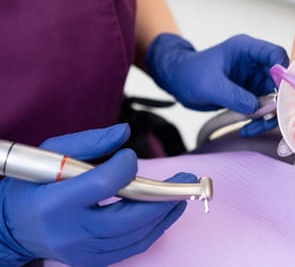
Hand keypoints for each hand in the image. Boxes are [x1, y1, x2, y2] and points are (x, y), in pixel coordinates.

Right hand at [0, 124, 195, 266]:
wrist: (12, 226)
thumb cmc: (32, 186)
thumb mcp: (52, 153)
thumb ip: (90, 141)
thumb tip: (125, 132)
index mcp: (55, 202)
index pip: (103, 184)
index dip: (124, 167)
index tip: (130, 157)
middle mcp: (70, 232)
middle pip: (129, 217)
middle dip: (163, 197)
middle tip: (185, 181)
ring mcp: (82, 252)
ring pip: (136, 236)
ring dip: (164, 214)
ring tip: (181, 195)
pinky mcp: (92, 260)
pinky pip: (131, 248)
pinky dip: (153, 230)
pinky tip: (164, 213)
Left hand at [146, 33, 288, 135]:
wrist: (177, 82)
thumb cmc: (189, 73)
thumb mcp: (211, 85)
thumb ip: (235, 96)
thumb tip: (257, 108)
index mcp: (246, 49)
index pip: (276, 54)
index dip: (283, 73)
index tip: (280, 94)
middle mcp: (253, 63)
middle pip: (279, 80)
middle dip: (277, 101)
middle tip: (269, 118)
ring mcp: (252, 79)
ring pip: (273, 98)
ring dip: (267, 115)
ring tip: (253, 128)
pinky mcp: (249, 94)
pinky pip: (262, 108)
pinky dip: (258, 120)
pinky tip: (247, 129)